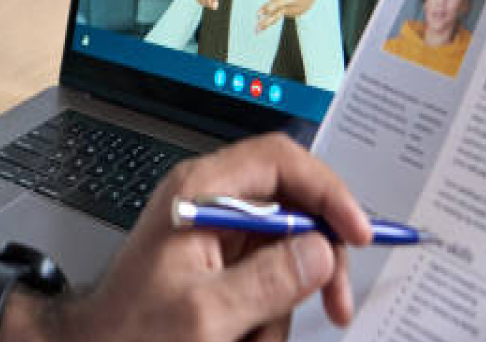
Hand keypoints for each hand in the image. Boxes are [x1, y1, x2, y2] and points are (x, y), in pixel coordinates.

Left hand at [56, 134, 371, 341]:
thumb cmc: (129, 334)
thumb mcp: (204, 315)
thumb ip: (267, 280)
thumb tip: (320, 249)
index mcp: (202, 191)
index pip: (280, 161)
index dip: (326, 190)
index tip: (356, 230)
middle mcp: (214, 201)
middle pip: (293, 204)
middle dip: (318, 258)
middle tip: (338, 301)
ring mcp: (220, 233)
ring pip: (288, 250)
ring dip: (289, 301)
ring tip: (254, 339)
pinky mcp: (224, 264)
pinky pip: (271, 278)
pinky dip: (272, 314)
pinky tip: (247, 338)